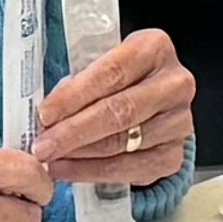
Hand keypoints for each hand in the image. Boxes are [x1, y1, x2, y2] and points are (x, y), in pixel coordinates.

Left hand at [31, 27, 197, 190]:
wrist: (151, 104)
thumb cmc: (118, 81)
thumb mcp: (99, 67)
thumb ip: (77, 85)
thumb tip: (47, 118)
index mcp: (155, 49)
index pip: (112, 73)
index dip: (75, 96)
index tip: (45, 115)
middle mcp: (175, 84)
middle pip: (120, 111)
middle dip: (74, 132)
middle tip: (43, 146)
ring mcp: (179, 122)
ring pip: (123, 143)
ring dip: (80, 155)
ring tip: (51, 159)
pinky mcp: (174, 155)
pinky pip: (130, 169)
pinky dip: (94, 172)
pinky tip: (70, 170)